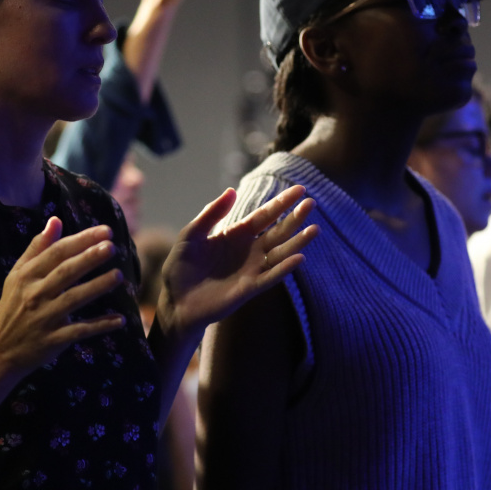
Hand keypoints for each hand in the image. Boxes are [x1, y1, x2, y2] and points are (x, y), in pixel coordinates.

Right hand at [0, 219, 126, 375]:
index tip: (106, 231)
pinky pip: (80, 331)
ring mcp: (44, 318)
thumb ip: (37, 248)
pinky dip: (99, 325)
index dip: (81, 240)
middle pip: (65, 272)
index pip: (57, 252)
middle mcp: (35, 294)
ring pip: (74, 299)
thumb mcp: (17, 275)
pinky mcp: (53, 340)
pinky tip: (119, 320)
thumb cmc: (12, 307)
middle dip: (89, 258)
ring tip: (118, 275)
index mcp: (27, 276)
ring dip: (97, 287)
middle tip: (112, 247)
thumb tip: (56, 220)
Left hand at [158, 185, 316, 336]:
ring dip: (297, 242)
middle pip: (277, 231)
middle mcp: (249, 250)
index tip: (300, 189)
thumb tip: (232, 190)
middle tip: (311, 203)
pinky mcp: (249, 287)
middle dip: (294, 217)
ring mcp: (251, 268)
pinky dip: (284, 268)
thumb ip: (211, 213)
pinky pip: (271, 276)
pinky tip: (298, 258)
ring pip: (280, 253)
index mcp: (236, 234)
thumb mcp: (191, 234)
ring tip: (314, 229)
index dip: (281, 202)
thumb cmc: (181, 267)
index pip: (264, 215)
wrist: (175, 300)